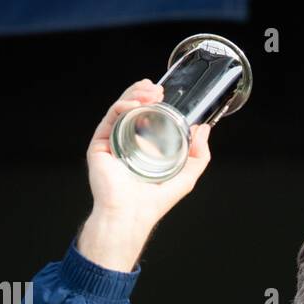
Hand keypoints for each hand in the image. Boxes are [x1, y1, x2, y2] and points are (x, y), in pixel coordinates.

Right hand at [77, 78, 213, 270]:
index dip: (152, 101)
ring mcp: (112, 142)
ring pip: (120, 109)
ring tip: (148, 93)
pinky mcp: (99, 145)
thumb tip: (204, 130)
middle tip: (156, 89)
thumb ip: (198, 155)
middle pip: (132, 108)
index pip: (146, 116)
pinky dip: (121, 107)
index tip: (163, 94)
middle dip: (142, 93)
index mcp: (144, 148)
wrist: (132, 214)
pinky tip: (133, 105)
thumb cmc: (154, 201)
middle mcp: (127, 143)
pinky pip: (109, 119)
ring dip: (133, 95)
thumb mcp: (186, 176)